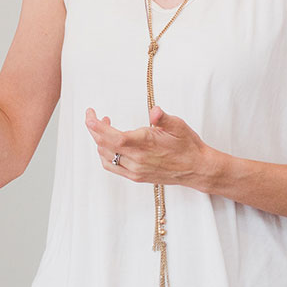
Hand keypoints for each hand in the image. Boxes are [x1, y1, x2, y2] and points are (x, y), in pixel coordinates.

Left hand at [85, 106, 216, 186]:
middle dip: (94, 129)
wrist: (196, 168)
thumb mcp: (178, 126)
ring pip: (106, 156)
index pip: (113, 136)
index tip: (90, 115)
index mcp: (145, 144)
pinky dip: (105, 155)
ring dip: (99, 141)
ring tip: (103, 127)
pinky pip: (112, 167)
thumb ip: (163, 118)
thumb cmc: (187, 146)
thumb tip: (154, 111)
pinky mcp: (136, 176)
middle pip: (104, 145)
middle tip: (94, 117)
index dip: (97, 126)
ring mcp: (135, 170)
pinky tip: (109, 145)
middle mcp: (137, 159)